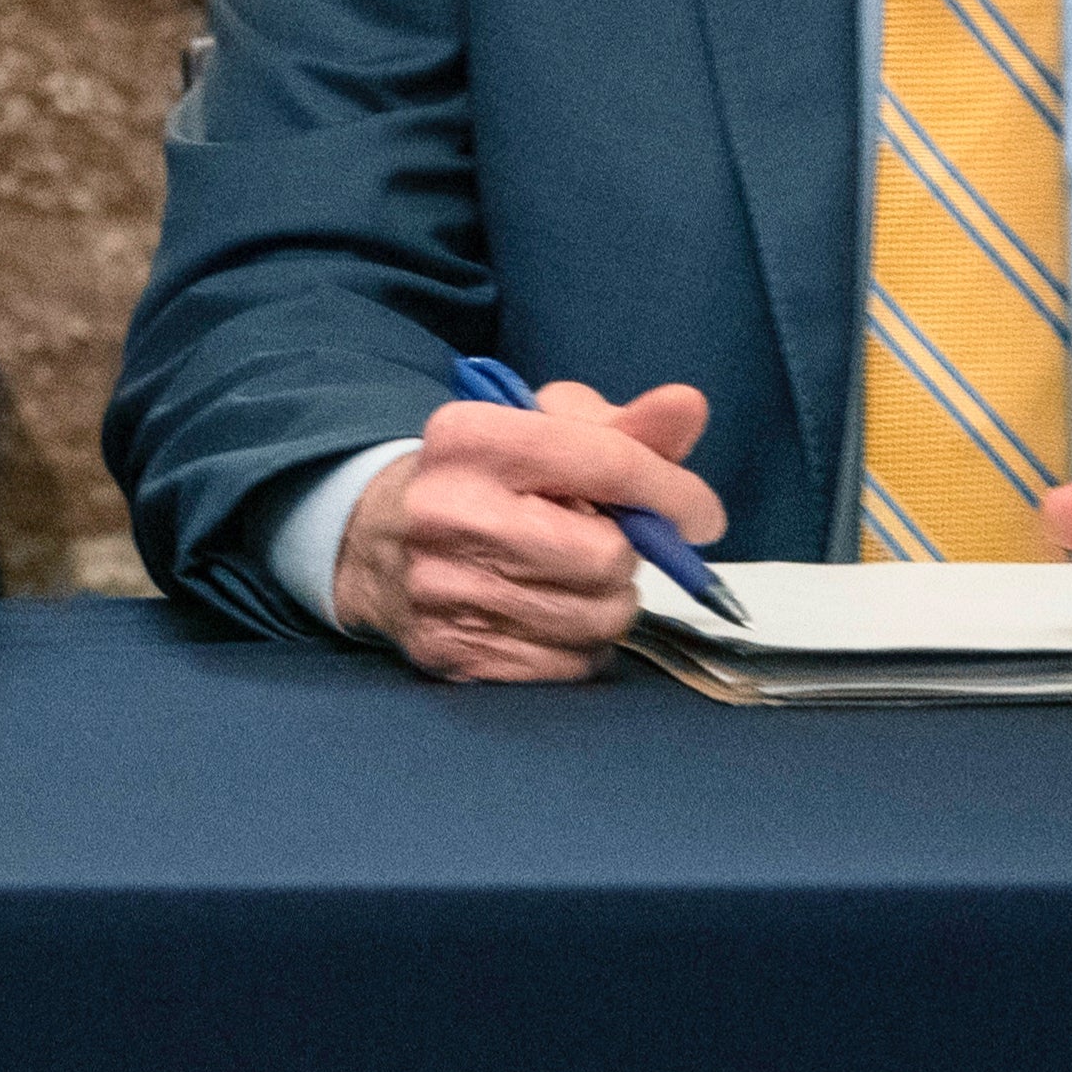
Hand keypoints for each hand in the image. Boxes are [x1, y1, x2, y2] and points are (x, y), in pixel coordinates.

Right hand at [329, 382, 722, 681]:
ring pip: (598, 618)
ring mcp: (443, 589)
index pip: (609, 465)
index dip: (674, 493)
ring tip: (569, 579)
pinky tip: (543, 615)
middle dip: (624, 554)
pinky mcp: (450, 652)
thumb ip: (625, 426)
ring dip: (605, 602)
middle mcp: (447, 512)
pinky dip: (575, 644)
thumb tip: (689, 406)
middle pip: (610, 557)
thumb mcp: (542, 432)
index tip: (699, 514)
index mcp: (470, 439)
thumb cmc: (485, 480)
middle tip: (596, 542)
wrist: (372, 540)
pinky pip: (570, 665)